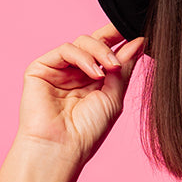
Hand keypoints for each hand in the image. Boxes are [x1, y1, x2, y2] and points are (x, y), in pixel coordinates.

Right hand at [15, 24, 145, 168]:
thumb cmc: (87, 131)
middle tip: (128, 37)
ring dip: (100, 51)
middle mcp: (75, 74)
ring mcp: (58, 70)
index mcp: (92, 82)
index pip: (105, 52)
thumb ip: (123, 68)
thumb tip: (139, 42)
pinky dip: (83, 57)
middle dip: (111, 37)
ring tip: (110, 69)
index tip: (138, 33)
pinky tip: (95, 73)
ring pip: (81, 42)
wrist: (62, 148)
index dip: (119, 39)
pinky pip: (65, 50)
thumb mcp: (114, 97)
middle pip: (93, 42)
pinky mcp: (41, 68)